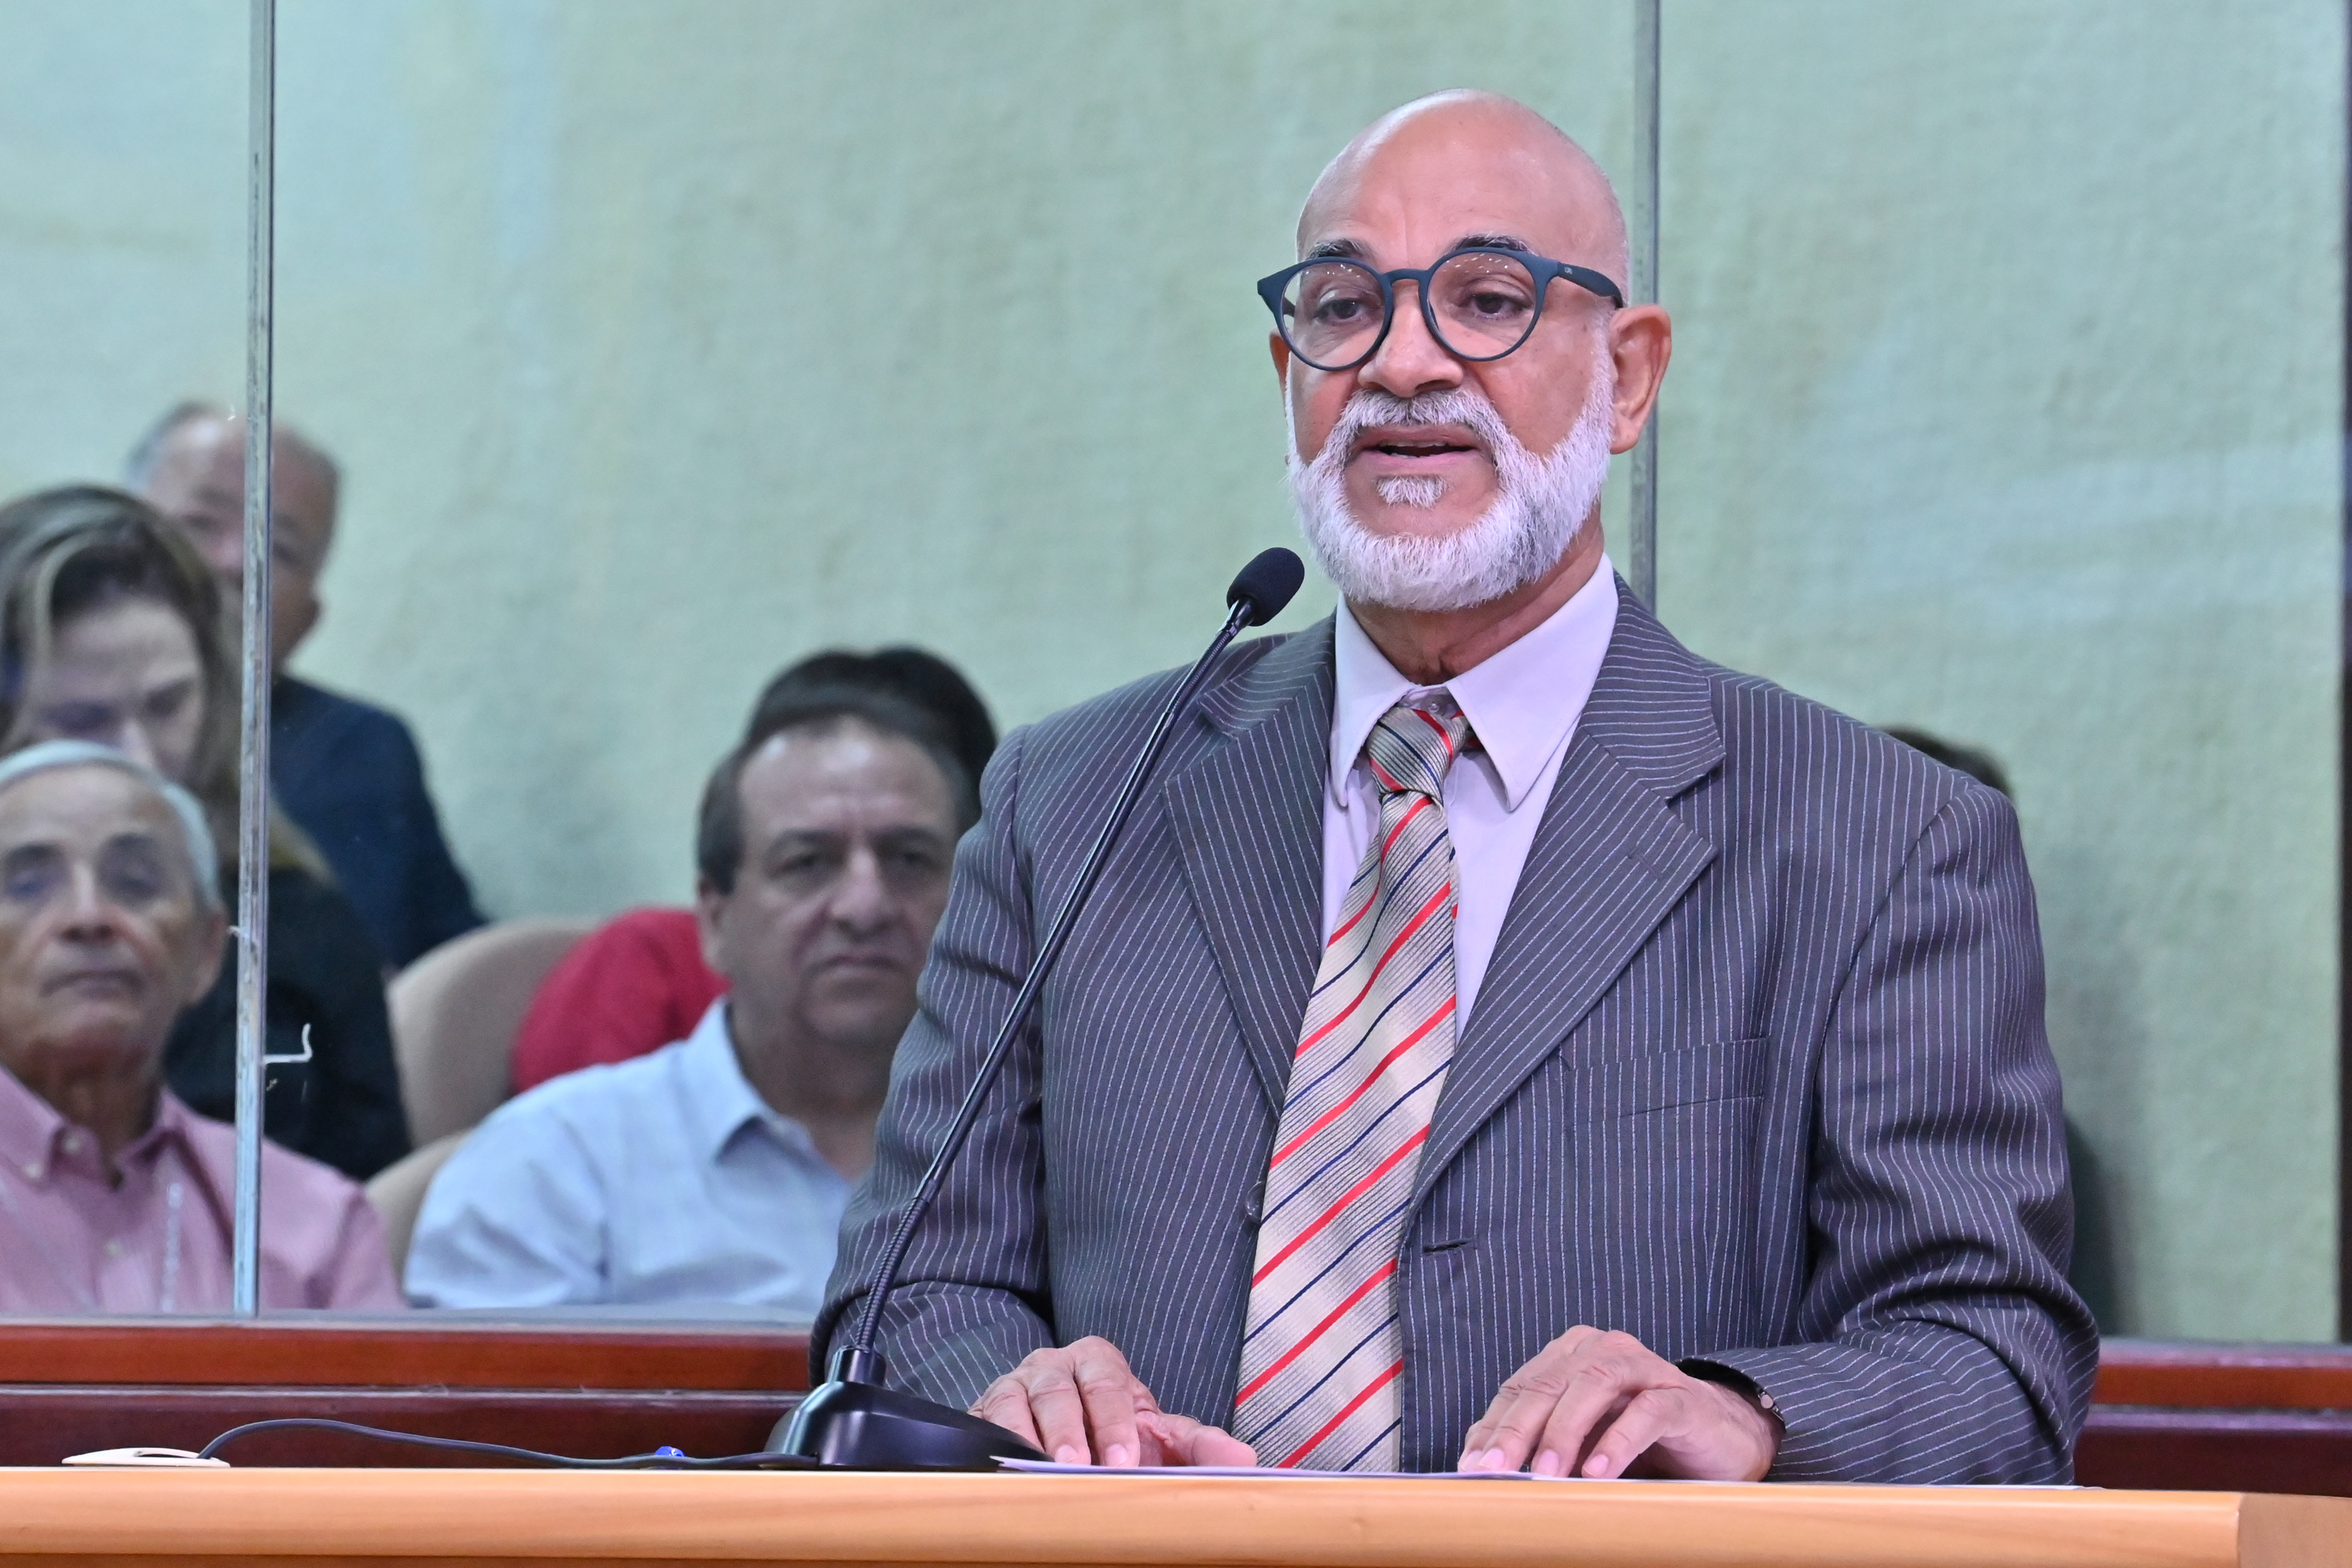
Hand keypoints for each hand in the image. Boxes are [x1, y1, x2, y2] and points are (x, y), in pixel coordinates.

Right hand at [971, 1336, 1257, 1467]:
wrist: (1068, 1442)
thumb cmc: (1119, 1438)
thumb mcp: (1160, 1439)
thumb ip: (1199, 1446)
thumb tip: (1245, 1461)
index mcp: (1098, 1361)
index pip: (1106, 1380)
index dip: (1116, 1421)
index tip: (1123, 1462)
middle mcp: (1052, 1366)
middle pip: (1056, 1389)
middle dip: (1068, 1431)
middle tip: (1077, 1469)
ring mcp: (1012, 1387)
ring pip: (1012, 1403)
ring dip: (1025, 1439)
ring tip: (1040, 1474)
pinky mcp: (981, 1414)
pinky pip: (980, 1424)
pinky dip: (989, 1446)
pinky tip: (1001, 1473)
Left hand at [1458, 1327, 1778, 1479]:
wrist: (1717, 1439)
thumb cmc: (1638, 1440)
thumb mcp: (1580, 1440)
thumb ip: (1536, 1441)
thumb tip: (1478, 1462)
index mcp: (1571, 1356)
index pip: (1521, 1389)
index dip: (1493, 1427)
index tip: (1471, 1467)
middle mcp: (1603, 1351)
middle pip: (1549, 1384)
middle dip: (1518, 1430)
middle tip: (1497, 1471)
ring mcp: (1644, 1368)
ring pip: (1594, 1386)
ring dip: (1565, 1432)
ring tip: (1547, 1474)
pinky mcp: (1681, 1395)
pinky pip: (1647, 1411)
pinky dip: (1619, 1440)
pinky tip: (1599, 1471)